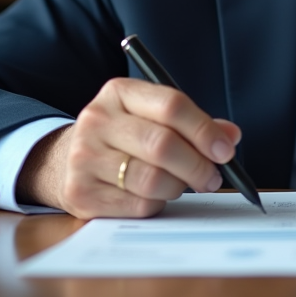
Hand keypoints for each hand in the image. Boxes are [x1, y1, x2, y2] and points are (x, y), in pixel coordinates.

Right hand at [16, 78, 240, 218]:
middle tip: (214, 177)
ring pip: (151, 179)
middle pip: (162, 144)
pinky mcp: (81, 193)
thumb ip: (193, 123)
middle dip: (198, 165)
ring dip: (178, 187)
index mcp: (119, 92)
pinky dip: (157, 203)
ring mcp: (84, 157)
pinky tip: (156, 195)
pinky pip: (137, 204)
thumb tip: (230, 136)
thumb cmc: (124, 136)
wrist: (64, 160)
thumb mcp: (152, 116)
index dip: (205, 130)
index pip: (171, 105)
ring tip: (182, 185)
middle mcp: (97, 120)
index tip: (226, 150)